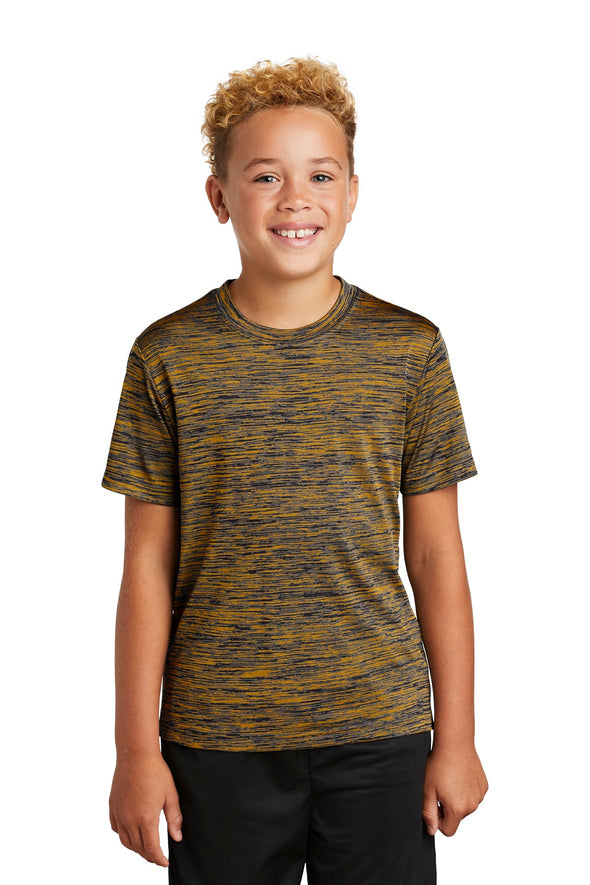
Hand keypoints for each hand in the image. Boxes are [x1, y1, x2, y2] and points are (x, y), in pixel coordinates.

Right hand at [109, 751, 182, 866]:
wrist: (135, 754)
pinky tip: (131, 832)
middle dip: (149, 855)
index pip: (151, 849)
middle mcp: (129, 820)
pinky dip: (124, 835)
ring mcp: (119, 814)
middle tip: (158, 856)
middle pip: (138, 848)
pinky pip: (116, 829)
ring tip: (146, 847)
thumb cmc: (155, 771)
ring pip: (125, 841)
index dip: (159, 859)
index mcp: (146, 819)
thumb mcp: (170, 795)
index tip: (165, 862)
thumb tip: (177, 837)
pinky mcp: (113, 806)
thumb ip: (174, 818)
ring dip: (136, 848)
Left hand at [422, 743, 487, 836]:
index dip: (438, 821)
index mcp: (457, 809)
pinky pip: (473, 795)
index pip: (448, 831)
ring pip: (466, 806)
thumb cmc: (439, 764)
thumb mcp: (427, 790)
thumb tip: (432, 830)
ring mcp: (480, 795)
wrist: (455, 743)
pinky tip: (459, 775)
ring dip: (457, 798)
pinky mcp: (484, 786)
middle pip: (457, 817)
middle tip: (440, 788)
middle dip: (447, 808)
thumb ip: (428, 813)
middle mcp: (472, 805)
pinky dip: (466, 790)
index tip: (434, 805)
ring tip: (450, 779)